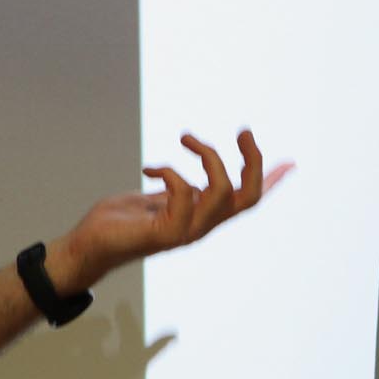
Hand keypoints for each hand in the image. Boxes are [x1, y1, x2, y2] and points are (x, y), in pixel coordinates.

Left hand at [56, 129, 292, 289]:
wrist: (88, 247)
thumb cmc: (119, 223)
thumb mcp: (159, 199)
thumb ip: (183, 192)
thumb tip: (198, 182)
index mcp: (203, 216)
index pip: (247, 200)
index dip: (271, 182)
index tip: (290, 162)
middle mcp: (202, 226)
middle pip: (249, 198)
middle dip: (253, 161)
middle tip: (242, 130)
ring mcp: (186, 232)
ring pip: (221, 192)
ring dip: (207, 156)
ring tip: (185, 138)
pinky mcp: (165, 234)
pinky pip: (182, 193)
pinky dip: (169, 171)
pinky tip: (149, 167)